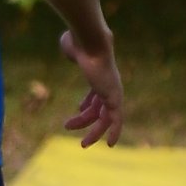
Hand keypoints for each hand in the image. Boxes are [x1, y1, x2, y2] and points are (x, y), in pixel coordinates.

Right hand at [59, 29, 124, 146]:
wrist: (90, 42)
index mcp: (99, 75)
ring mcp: (113, 93)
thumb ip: (72, 51)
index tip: (78, 108)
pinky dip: (115, 132)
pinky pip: (116, 120)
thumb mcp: (71, 46)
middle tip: (69, 127)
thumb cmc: (78, 41)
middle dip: (85, 120)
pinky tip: (110, 144)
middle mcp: (108, 85)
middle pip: (98, 107)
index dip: (87, 103)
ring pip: (105, 118)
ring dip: (94, 132)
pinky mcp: (115, 99)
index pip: (96, 93)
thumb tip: (70, 48)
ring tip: (83, 144)